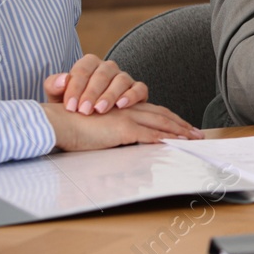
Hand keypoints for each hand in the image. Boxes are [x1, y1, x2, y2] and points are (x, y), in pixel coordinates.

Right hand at [39, 100, 201, 151]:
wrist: (57, 122)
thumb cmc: (69, 126)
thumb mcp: (95, 129)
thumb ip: (110, 133)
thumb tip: (122, 145)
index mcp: (122, 108)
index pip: (152, 110)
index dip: (169, 118)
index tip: (182, 126)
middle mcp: (127, 109)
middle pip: (162, 115)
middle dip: (181, 124)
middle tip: (197, 133)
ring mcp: (126, 117)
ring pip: (161, 123)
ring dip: (180, 131)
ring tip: (194, 138)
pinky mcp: (123, 129)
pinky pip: (150, 135)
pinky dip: (165, 139)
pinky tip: (176, 143)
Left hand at [44, 54, 146, 114]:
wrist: (89, 118)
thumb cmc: (73, 105)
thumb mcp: (57, 97)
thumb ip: (54, 86)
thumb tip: (63, 80)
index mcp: (88, 64)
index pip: (83, 69)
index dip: (76, 87)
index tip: (70, 106)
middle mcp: (108, 67)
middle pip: (102, 74)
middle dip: (92, 93)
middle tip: (84, 110)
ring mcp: (124, 77)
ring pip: (121, 80)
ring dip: (110, 95)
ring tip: (100, 110)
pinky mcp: (137, 89)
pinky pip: (139, 88)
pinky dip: (132, 96)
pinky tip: (121, 106)